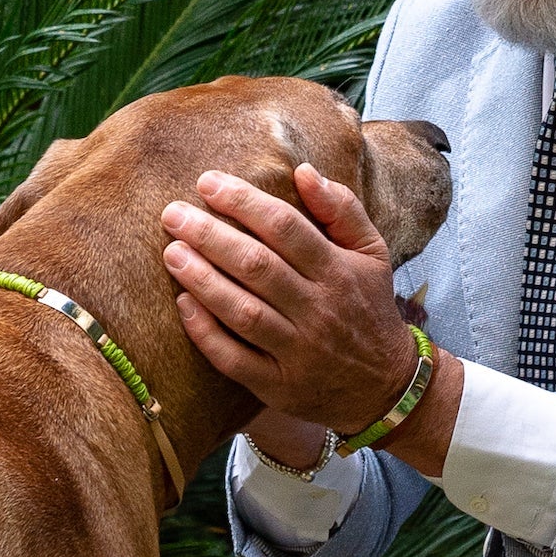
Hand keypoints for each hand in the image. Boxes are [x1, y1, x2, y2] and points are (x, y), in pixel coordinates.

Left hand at [163, 165, 461, 476]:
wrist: (383, 386)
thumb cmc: (368, 307)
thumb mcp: (372, 254)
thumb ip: (342, 209)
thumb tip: (303, 170)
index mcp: (337, 272)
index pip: (285, 227)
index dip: (243, 202)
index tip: (207, 183)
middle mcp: (318, 310)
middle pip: (257, 266)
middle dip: (210, 236)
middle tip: (173, 214)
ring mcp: (297, 351)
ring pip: (243, 312)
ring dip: (203, 281)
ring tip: (172, 253)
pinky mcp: (278, 385)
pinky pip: (235, 360)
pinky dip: (206, 333)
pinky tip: (184, 305)